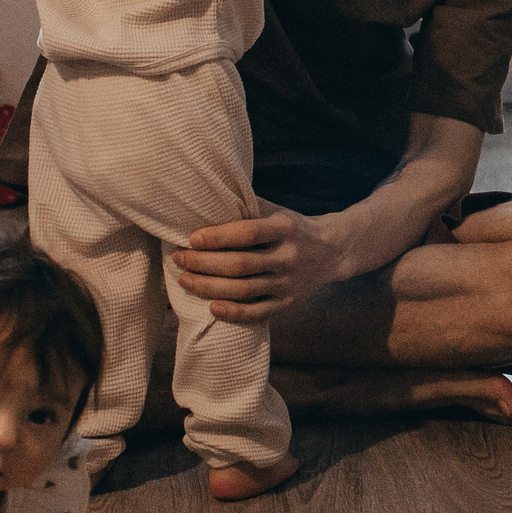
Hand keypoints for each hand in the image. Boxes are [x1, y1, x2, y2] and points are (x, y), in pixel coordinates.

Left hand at [172, 203, 343, 322]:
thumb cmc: (292, 228)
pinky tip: (212, 307)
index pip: (247, 233)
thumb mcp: (277, 211)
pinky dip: (234, 313)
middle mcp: (288, 257)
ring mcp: (288, 283)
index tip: (192, 238)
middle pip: (240, 265)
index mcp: (285, 229)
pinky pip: (258, 313)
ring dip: (209, 287)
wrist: (332, 251)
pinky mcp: (287, 304)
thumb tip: (206, 199)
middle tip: (179, 258)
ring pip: (244, 290)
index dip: (217, 237)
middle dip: (204, 263)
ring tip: (185, 280)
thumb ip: (248, 207)